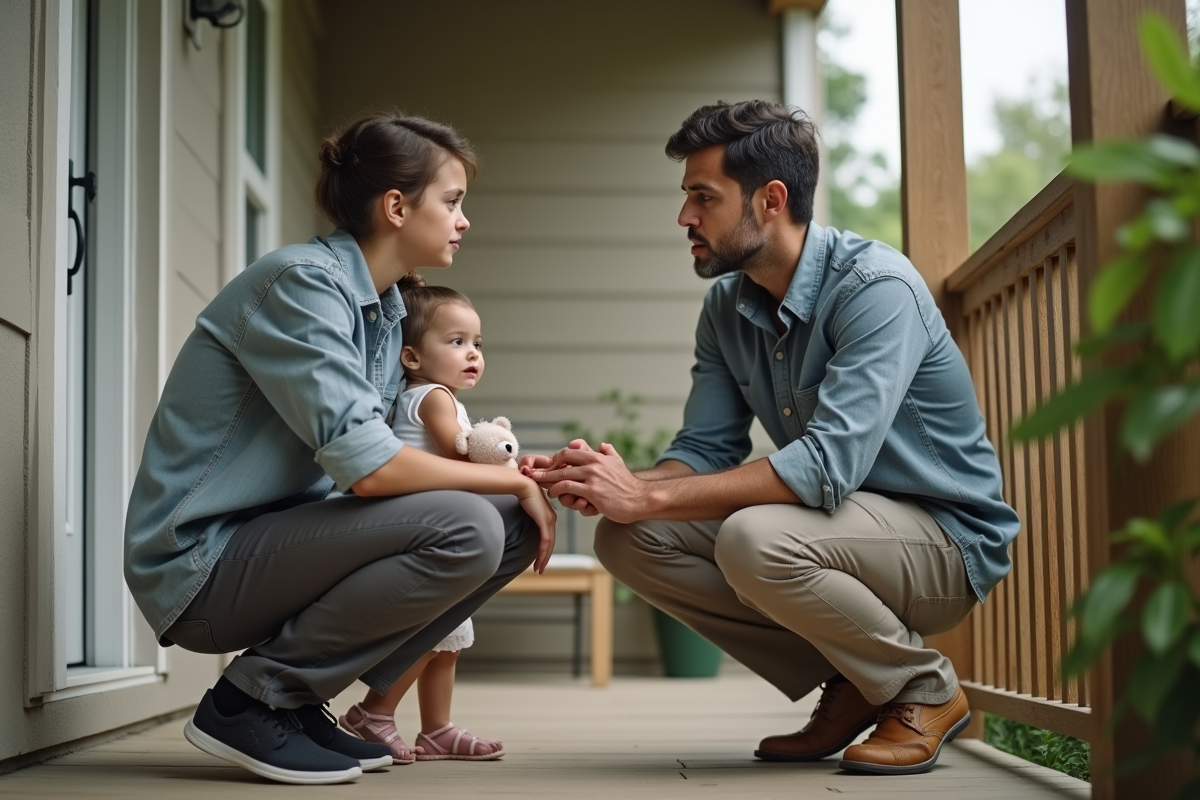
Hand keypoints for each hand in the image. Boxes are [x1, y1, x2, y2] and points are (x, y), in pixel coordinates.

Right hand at [517, 480, 557, 573]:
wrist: (523, 484)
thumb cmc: (523, 492)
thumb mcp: (529, 506)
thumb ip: (530, 514)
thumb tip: (525, 519)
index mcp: (549, 516)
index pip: (549, 537)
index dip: (546, 550)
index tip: (540, 560)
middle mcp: (552, 519)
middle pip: (551, 543)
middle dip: (545, 558)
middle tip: (540, 569)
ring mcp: (549, 520)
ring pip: (549, 545)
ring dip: (544, 558)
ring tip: (539, 569)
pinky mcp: (544, 521)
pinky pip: (545, 541)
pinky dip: (542, 552)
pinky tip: (539, 561)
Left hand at [525, 442, 647, 523]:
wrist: (641, 499)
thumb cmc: (628, 485)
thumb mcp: (619, 463)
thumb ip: (610, 453)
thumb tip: (603, 445)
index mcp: (598, 457)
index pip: (570, 451)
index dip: (557, 459)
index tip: (550, 467)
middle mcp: (594, 464)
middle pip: (562, 460)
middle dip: (546, 467)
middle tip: (535, 474)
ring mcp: (593, 477)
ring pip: (562, 475)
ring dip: (548, 481)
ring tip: (545, 488)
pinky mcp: (592, 492)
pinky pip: (567, 488)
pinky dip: (557, 491)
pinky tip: (554, 496)